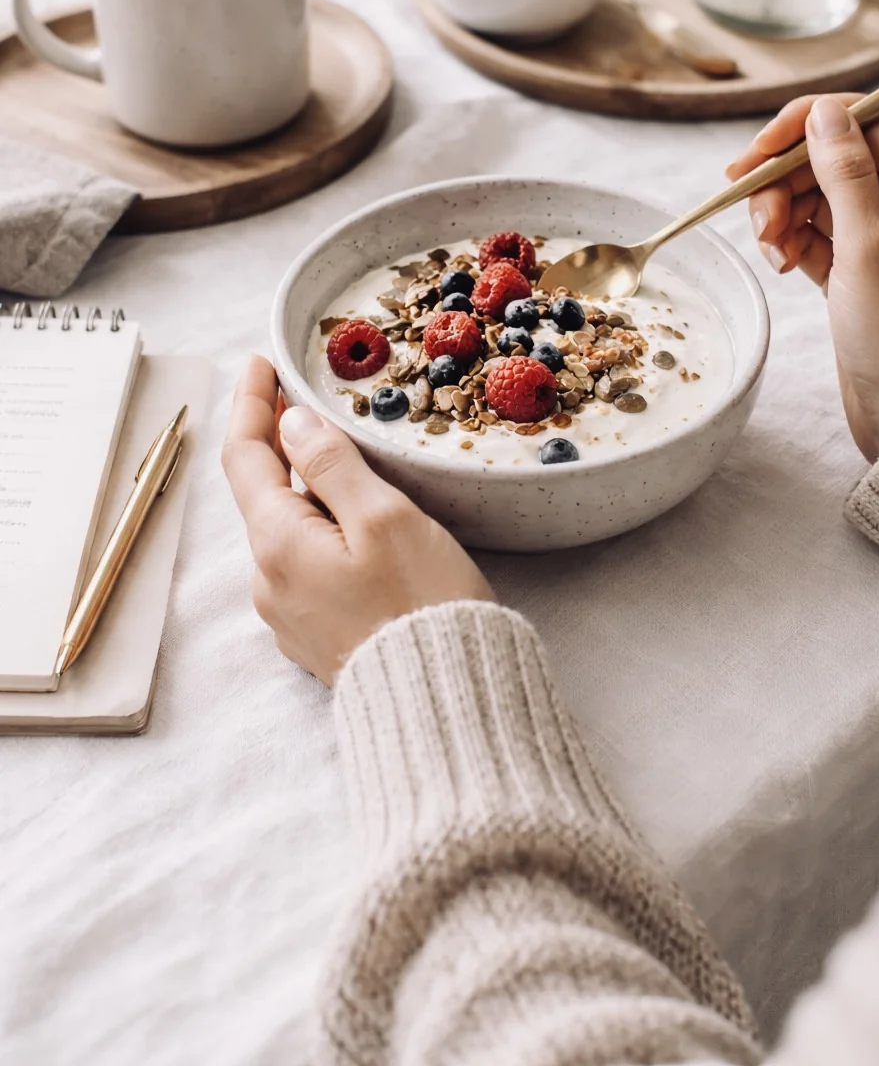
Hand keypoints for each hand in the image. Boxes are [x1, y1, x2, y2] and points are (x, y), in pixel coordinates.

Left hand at [222, 356, 492, 683]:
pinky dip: (323, 526)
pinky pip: (307, 562)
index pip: (245, 455)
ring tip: (344, 456)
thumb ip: (331, 464)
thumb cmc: (422, 604)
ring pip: (287, 528)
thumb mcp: (383, 517)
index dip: (252, 402)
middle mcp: (270, 580)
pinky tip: (358, 520)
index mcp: (278, 544)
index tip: (262, 362)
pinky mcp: (315, 634)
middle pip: (263, 492)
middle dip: (280, 442)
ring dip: (307, 487)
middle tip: (306, 394)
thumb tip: (291, 423)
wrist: (445, 704)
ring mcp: (289, 612)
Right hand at [727, 94, 878, 460]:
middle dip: (785, 179)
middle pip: (832, 158)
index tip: (759, 150)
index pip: (865, 123)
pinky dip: (791, 241)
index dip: (807, 126)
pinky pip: (814, 232)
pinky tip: (780, 264)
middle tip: (751, 211)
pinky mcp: (860, 268)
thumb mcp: (868, 249)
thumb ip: (844, 175)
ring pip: (816, 195)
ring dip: (782, 212)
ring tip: (769, 248)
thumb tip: (825, 113)